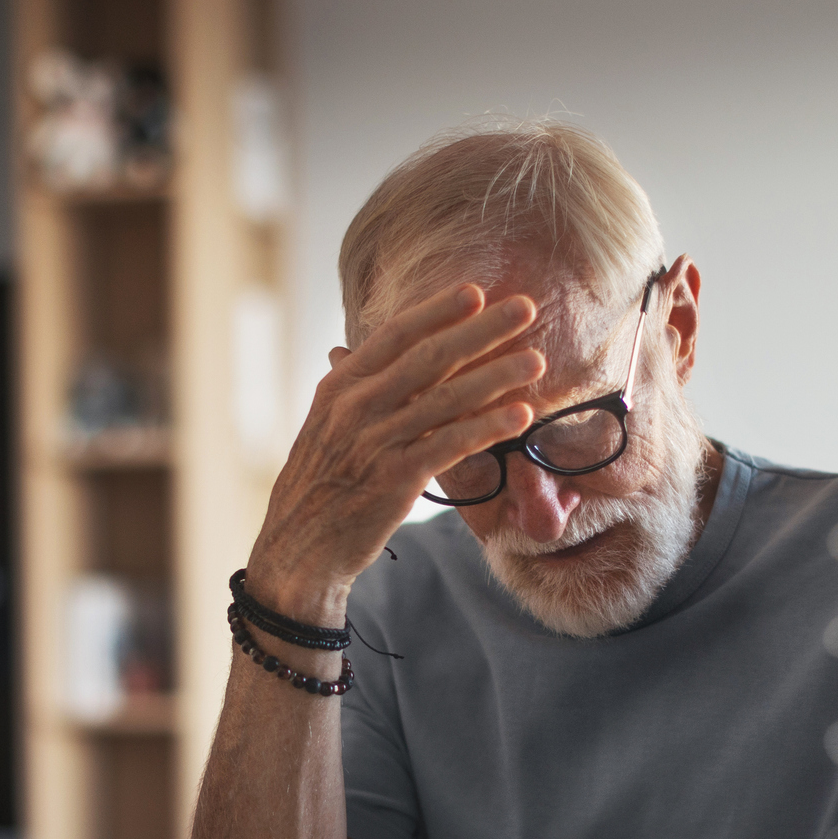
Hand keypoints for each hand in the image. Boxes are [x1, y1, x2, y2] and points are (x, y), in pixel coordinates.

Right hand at [246, 285, 544, 620]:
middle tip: (525, 308)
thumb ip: (348, 388)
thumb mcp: (323, 426)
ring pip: (447, 398)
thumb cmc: (319, 484)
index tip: (476, 291)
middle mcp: (356, 407)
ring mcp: (376, 442)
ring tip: (537, 359)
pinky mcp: (396, 480)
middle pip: (429, 357)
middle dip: (482, 330)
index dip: (438, 310)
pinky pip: (452, 444)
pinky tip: (521, 415)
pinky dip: (489, 427)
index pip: (395, 335)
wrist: (300, 547)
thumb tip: (348, 348)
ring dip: (498, 375)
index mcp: (340, 386)